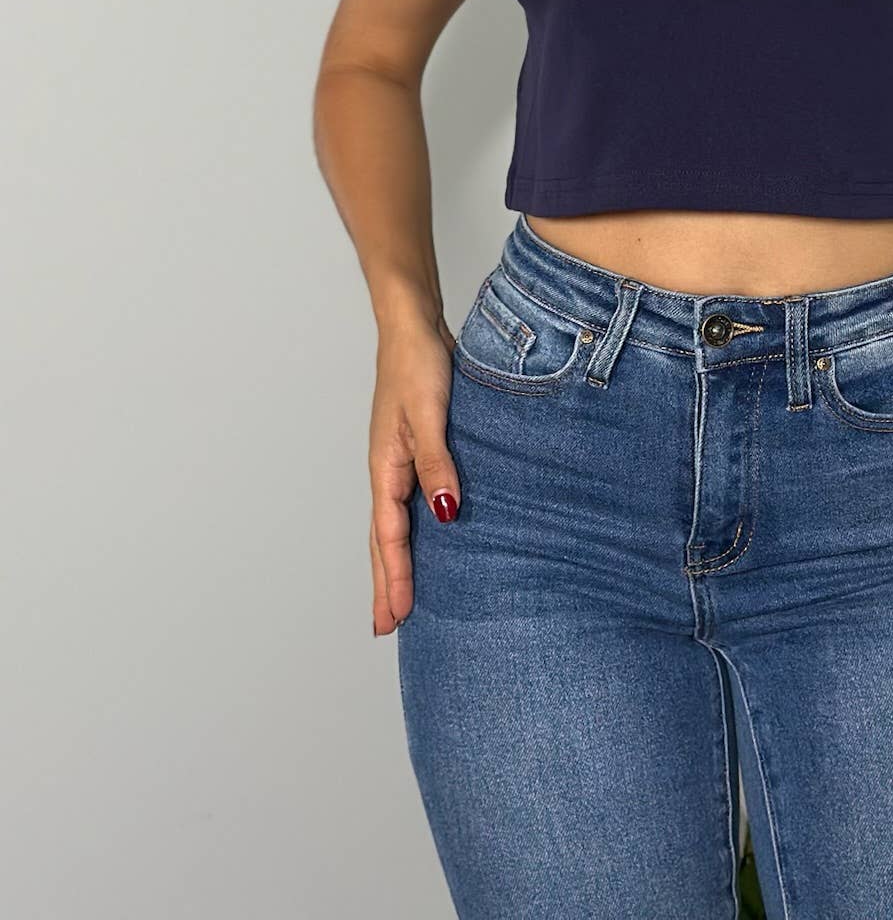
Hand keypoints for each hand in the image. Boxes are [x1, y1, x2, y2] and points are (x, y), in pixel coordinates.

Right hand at [369, 311, 458, 635]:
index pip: (389, 536)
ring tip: (402, 597)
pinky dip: (414, 528)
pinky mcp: (417, 447)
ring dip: (398, 560)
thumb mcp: (429, 414)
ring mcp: (400, 460)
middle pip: (384, 538)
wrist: (413, 325)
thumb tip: (446, 514)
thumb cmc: (417, 364)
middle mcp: (388, 470)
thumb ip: (436, 463)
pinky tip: (430, 536)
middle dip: (385, 582)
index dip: (393, 578)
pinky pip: (411, 500)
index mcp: (384, 467)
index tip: (394, 619)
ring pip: (396, 522)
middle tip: (386, 628)